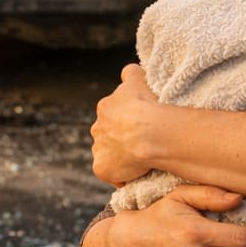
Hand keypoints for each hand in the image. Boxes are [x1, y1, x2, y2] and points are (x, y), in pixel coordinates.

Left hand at [91, 64, 164, 185]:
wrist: (148, 133)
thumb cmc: (147, 106)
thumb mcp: (139, 80)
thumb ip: (131, 73)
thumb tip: (130, 71)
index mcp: (105, 107)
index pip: (113, 113)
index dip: (127, 119)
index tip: (140, 123)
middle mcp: (97, 127)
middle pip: (108, 133)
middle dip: (120, 137)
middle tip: (141, 141)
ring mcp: (99, 149)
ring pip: (108, 153)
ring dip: (120, 156)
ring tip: (141, 158)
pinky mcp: (101, 168)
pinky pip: (111, 174)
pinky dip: (122, 175)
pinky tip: (136, 173)